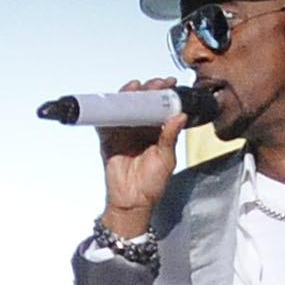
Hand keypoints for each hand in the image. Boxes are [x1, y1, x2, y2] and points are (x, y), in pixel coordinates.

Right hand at [98, 76, 186, 233]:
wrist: (133, 201)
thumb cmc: (152, 184)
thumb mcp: (166, 159)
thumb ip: (170, 137)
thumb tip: (180, 116)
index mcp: (156, 131)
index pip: (159, 107)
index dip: (163, 94)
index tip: (168, 83)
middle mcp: (140, 129)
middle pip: (141, 103)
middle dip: (147, 90)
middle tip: (153, 83)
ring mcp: (123, 133)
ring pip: (124, 108)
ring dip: (128, 96)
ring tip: (135, 88)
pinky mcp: (108, 139)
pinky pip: (104, 122)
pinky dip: (106, 111)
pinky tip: (111, 103)